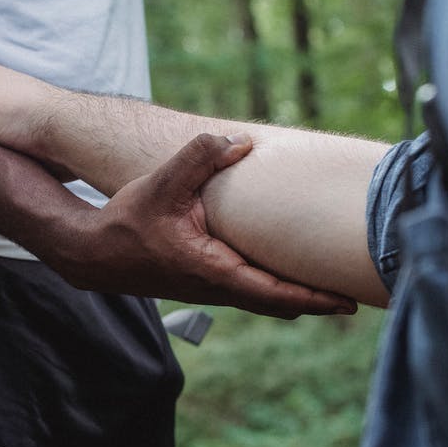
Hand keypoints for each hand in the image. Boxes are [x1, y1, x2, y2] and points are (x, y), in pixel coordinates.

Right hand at [51, 133, 356, 317]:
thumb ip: (201, 156)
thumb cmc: (125, 222)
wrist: (91, 252)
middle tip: (356, 296)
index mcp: (213, 270)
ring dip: (297, 296)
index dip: (314, 298)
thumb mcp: (161, 184)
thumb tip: (242, 142)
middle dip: (316, 301)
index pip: (274, 293)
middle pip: (278, 304)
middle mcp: (215, 287)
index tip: (347, 303)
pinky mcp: (202, 282)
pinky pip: (249, 291)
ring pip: (264, 300)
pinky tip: (288, 274)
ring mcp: (209, 289)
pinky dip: (275, 289)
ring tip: (333, 287)